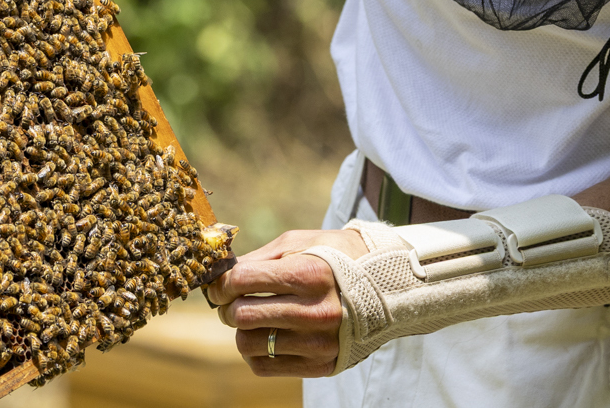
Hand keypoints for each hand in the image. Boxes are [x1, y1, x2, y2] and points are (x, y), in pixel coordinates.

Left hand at [208, 228, 368, 377]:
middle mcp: (313, 311)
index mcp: (308, 274)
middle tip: (233, 300)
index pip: (241, 282)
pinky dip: (256, 351)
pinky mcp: (321, 365)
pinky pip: (264, 366)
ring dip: (242, 330)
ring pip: (248, 344)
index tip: (219, 284)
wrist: (390, 288)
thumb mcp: (302, 242)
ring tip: (254, 317)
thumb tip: (222, 275)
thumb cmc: (339, 257)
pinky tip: (268, 335)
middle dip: (227, 307)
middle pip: (240, 315)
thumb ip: (260, 259)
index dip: (220, 283)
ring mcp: (317, 343)